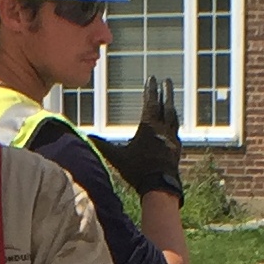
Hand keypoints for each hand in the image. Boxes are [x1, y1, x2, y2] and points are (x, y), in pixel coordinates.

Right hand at [91, 77, 183, 201]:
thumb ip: (103, 146)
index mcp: (149, 127)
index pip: (150, 103)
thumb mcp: (118, 158)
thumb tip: (86, 137)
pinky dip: (173, 123)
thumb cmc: (138, 171)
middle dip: (166, 91)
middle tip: (166, 80)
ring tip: (170, 99)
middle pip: (166, 105)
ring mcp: (171, 138)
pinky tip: (172, 125)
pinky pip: (175, 130)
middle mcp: (163, 129)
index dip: (151, 89)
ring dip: (171, 105)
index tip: (152, 78)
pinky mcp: (176, 148)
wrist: (160, 186)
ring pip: (173, 117)